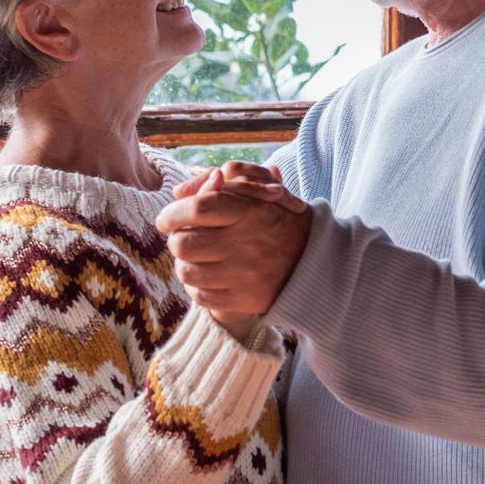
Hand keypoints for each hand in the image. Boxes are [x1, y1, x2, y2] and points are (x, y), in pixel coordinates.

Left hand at [157, 165, 313, 316]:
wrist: (316, 262)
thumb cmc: (281, 220)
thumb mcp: (262, 191)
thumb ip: (224, 182)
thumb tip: (180, 191)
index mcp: (252, 212)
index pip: (199, 208)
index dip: (174, 212)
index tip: (167, 217)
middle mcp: (247, 244)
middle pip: (184, 243)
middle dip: (177, 238)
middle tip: (185, 235)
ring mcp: (243, 276)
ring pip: (186, 272)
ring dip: (185, 262)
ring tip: (199, 255)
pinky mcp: (242, 300)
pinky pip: (199, 296)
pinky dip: (197, 285)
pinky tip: (209, 274)